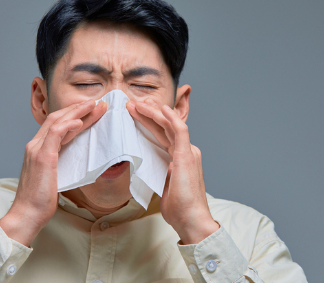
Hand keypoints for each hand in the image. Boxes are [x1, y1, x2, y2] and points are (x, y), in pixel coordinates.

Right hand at [0, 99, 106, 245]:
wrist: (27, 214)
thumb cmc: (41, 200)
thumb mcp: (53, 176)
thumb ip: (60, 163)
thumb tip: (76, 159)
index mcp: (38, 148)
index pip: (56, 124)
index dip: (73, 115)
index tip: (91, 111)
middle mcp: (35, 145)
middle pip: (57, 118)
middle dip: (77, 109)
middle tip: (96, 103)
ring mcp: (37, 149)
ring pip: (57, 122)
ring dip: (77, 112)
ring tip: (94, 106)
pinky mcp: (42, 157)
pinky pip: (55, 134)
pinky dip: (68, 125)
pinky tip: (81, 122)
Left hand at [127, 99, 218, 243]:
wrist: (191, 219)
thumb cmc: (179, 208)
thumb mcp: (164, 185)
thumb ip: (160, 173)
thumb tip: (150, 167)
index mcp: (180, 158)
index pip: (163, 134)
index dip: (149, 122)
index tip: (135, 114)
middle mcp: (186, 151)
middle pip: (165, 127)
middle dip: (148, 114)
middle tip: (132, 104)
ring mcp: (188, 152)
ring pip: (170, 125)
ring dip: (153, 113)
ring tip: (138, 104)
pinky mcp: (186, 155)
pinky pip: (180, 130)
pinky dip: (171, 118)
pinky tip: (161, 109)